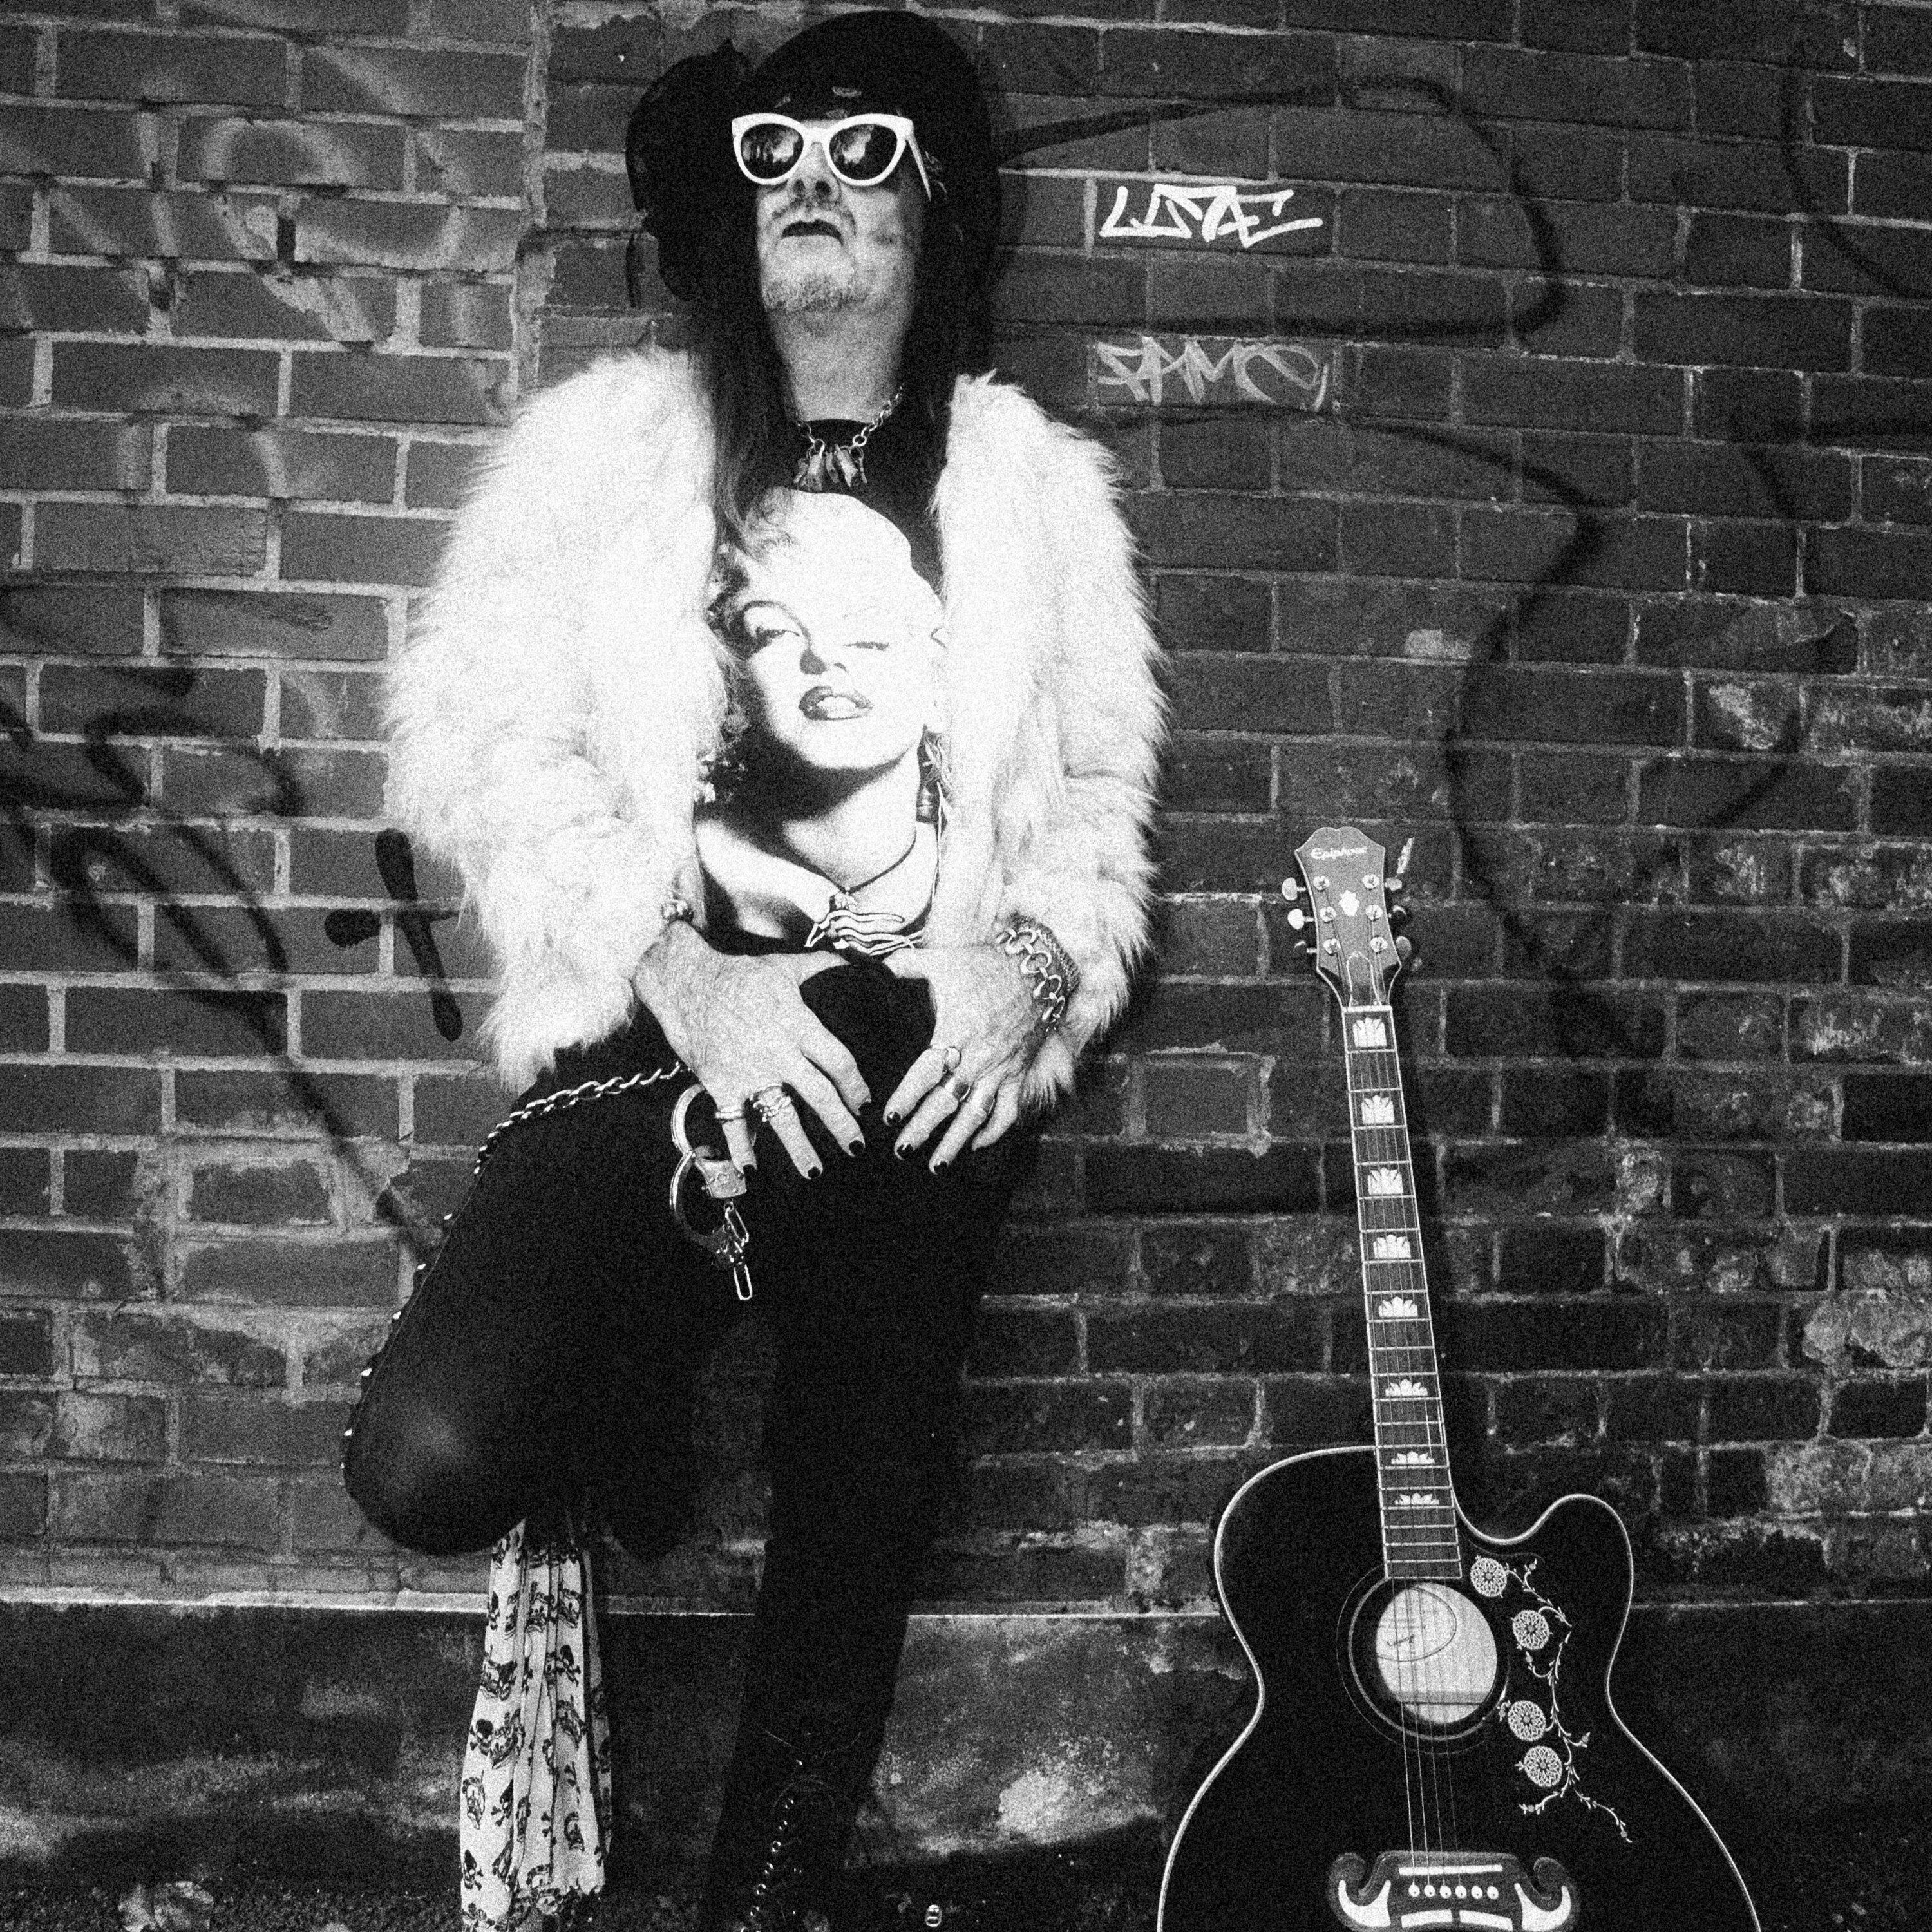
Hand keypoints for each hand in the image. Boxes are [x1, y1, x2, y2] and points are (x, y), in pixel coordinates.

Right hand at [633, 923, 867, 1177]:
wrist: (687, 981)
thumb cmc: (740, 974)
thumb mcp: (786, 966)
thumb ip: (824, 967)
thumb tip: (856, 963)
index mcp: (798, 1025)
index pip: (839, 1062)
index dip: (856, 1087)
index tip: (866, 1105)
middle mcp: (778, 1053)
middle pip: (819, 1096)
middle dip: (841, 1125)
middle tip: (857, 1148)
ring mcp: (749, 1072)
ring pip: (781, 1115)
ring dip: (800, 1147)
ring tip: (816, 1172)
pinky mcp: (721, 1084)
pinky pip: (733, 1122)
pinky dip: (741, 1149)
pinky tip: (752, 1173)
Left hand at [882, 943, 1039, 1167]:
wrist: (1038, 969)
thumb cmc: (985, 965)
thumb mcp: (942, 960)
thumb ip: (904, 966)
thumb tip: (875, 969)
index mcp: (955, 1032)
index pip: (925, 1073)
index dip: (906, 1097)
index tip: (888, 1117)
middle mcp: (977, 1058)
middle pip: (945, 1102)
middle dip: (922, 1129)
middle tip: (900, 1151)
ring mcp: (1000, 1070)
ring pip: (976, 1115)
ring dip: (955, 1142)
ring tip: (935, 1167)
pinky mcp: (1019, 1074)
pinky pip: (1008, 1111)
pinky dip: (993, 1131)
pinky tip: (976, 1146)